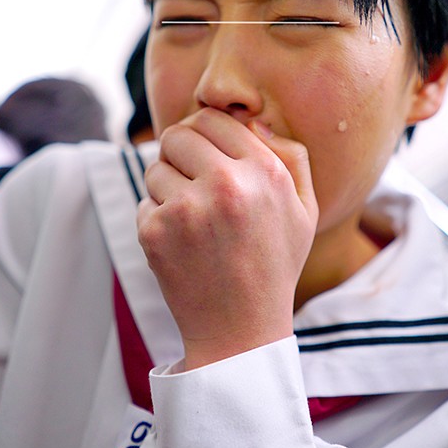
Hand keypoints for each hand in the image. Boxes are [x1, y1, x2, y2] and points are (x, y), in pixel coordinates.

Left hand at [137, 108, 317, 368]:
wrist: (241, 329)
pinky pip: (144, 202)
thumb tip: (253, 121)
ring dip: (167, 186)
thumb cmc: (274, 264)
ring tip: (192, 219)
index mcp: (264, 171)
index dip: (204, 130)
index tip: (204, 150)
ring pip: (155, 167)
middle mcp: (226, 184)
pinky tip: (182, 244)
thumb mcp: (304, 210)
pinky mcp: (154, 232)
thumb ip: (291, 157)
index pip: (213, 118)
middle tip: (191, 177)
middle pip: (177, 134)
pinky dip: (157, 219)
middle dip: (180, 152)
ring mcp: (186, 208)